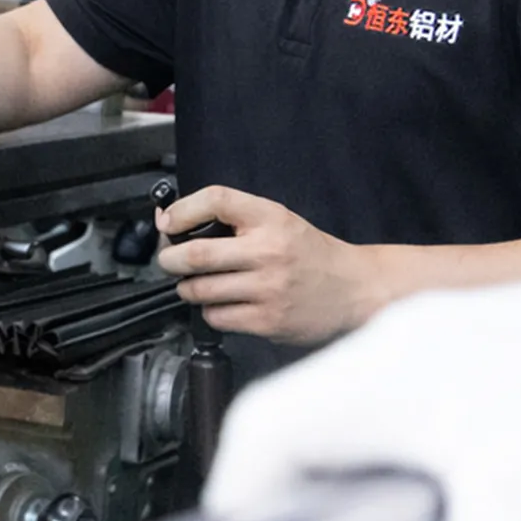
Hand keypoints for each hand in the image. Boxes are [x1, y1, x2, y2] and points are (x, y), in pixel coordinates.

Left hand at [154, 186, 380, 343]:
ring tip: (196, 283)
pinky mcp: (268, 321)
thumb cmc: (309, 252)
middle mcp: (268, 251)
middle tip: (168, 260)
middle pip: (197, 253)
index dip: (182, 210)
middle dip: (170, 259)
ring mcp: (268, 289)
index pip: (216, 199)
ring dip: (187, 287)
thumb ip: (233, 217)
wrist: (353, 289)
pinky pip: (217, 317)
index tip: (168, 221)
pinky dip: (210, 311)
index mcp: (270, 217)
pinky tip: (224, 303)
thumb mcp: (277, 219)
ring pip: (200, 289)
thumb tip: (173, 220)